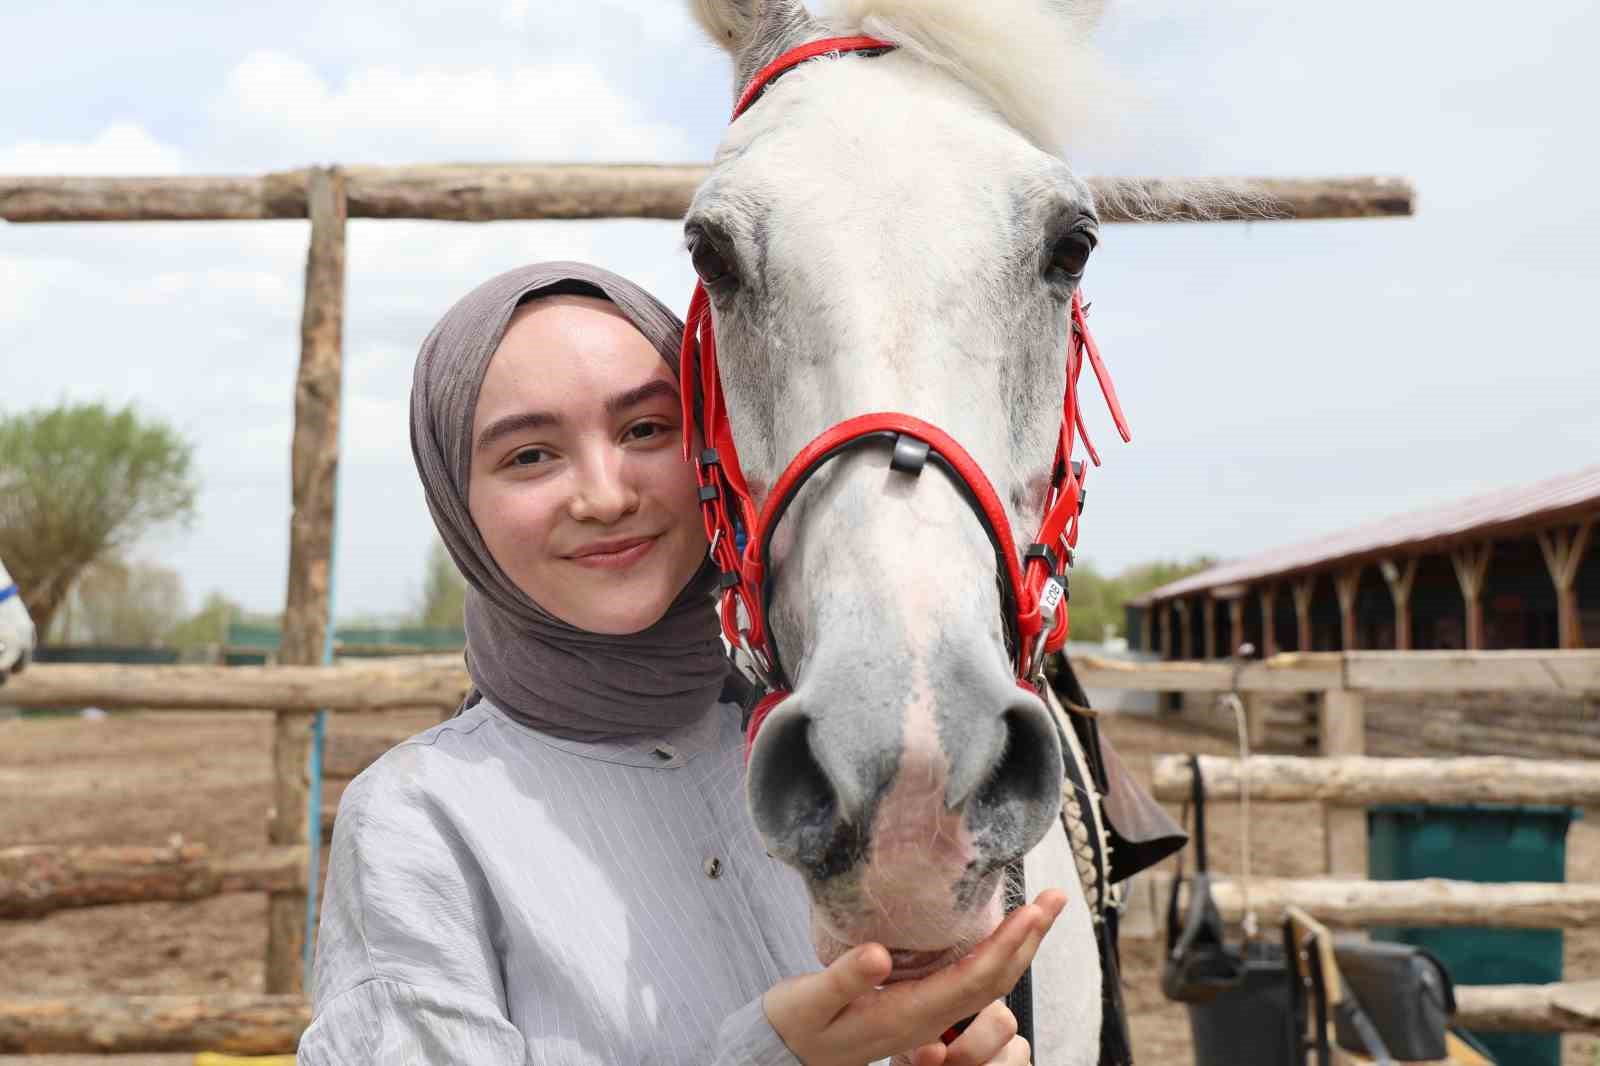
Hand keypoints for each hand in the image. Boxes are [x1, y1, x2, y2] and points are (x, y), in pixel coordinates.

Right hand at [763, 890, 1065, 1065]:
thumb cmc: (796, 1026)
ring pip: (986, 983)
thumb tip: (880, 954)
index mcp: (908, 1016)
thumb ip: (844, 979)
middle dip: (1029, 940)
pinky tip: (998, 932)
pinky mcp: (917, 1005)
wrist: (786, 1055)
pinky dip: (993, 952)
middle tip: (1057, 897)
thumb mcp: (809, 1002)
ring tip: (1040, 909)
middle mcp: (927, 1019)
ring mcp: (925, 1015)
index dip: (1008, 946)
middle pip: (994, 982)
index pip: (974, 982)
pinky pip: (969, 982)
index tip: (1034, 911)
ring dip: (1018, 946)